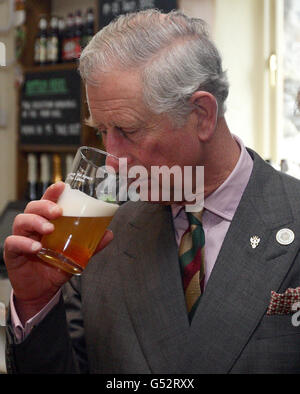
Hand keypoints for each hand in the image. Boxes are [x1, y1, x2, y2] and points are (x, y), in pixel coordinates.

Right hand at [4, 182, 112, 323]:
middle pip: (33, 207)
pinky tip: (36, 248)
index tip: (62, 186)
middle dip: (45, 206)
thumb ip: (92, 245)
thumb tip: (109, 234)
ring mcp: (21, 238)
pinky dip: (24, 243)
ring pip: (21, 221)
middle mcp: (33, 227)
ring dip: (35, 222)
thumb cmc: (56, 266)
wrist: (42, 291)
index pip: (47, 202)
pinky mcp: (12, 253)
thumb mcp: (76, 255)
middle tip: (57, 212)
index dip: (53, 192)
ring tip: (49, 229)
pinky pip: (13, 243)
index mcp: (47, 222)